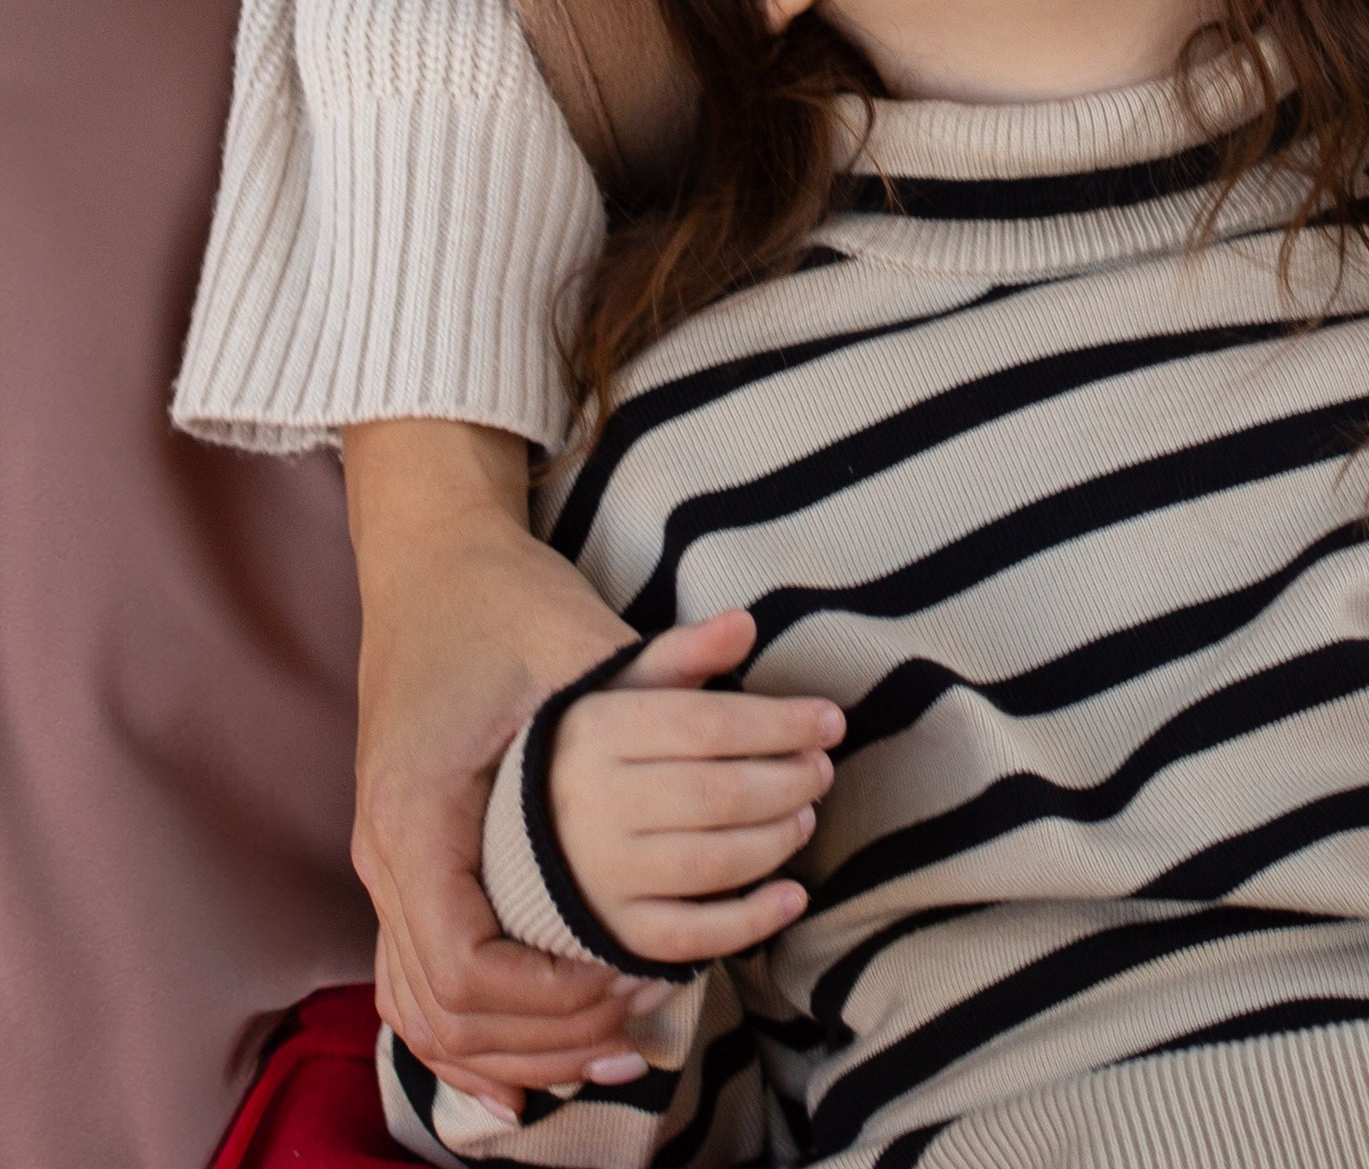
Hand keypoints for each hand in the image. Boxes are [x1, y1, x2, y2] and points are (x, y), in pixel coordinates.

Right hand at [346, 420, 650, 1117]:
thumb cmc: (496, 594)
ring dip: (520, 1041)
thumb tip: (744, 635)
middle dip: (552, 1026)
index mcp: (417, 813)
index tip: (631, 984)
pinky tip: (554, 1044)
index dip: (549, 997)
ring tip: (612, 1046)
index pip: (462, 962)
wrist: (428, 557)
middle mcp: (388, 851)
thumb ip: (650, 662)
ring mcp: (388, 860)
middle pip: (451, 1000)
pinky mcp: (410, 855)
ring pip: (433, 1007)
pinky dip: (486, 1022)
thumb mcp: (569, 631)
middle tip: (639, 1023)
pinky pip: (430, 973)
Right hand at [549, 611, 845, 964]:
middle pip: (716, 796)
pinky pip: (689, 937)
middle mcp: (595, 806)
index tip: (831, 722)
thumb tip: (745, 622)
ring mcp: (601, 876)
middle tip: (822, 772)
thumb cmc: (601, 745)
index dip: (781, 723)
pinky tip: (794, 896)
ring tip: (806, 817)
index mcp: (600, 732)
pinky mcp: (613, 932)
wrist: (523, 827)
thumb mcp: (630, 685)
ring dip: (776, 841)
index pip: (708, 725)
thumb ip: (687, 651)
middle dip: (787, 782)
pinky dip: (749, 923)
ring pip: (709, 863)